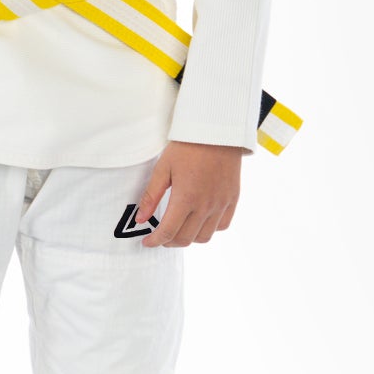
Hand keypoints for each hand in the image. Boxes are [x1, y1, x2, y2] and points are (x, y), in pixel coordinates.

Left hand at [132, 139, 246, 246]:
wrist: (217, 131)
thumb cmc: (188, 147)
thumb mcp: (163, 168)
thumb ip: (151, 196)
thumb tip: (140, 219)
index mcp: (186, 198)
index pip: (168, 232)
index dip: (155, 241)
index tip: (147, 242)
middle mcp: (205, 206)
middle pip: (186, 239)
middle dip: (169, 242)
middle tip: (161, 236)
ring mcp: (221, 204)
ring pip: (205, 236)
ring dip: (189, 238)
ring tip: (180, 229)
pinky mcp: (232, 199)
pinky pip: (222, 225)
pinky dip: (209, 228)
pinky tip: (200, 220)